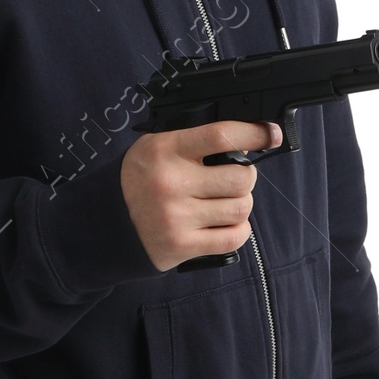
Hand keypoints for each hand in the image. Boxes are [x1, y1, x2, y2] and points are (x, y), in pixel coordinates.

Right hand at [120, 117, 280, 272]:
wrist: (108, 221)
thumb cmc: (141, 179)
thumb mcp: (157, 146)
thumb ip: (195, 141)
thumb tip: (246, 143)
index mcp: (166, 150)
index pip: (221, 135)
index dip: (254, 133)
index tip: (270, 134)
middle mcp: (171, 182)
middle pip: (241, 177)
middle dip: (245, 177)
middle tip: (233, 179)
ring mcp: (177, 217)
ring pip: (241, 208)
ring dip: (240, 205)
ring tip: (223, 203)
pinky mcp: (183, 245)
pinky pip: (234, 237)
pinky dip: (237, 230)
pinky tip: (223, 224)